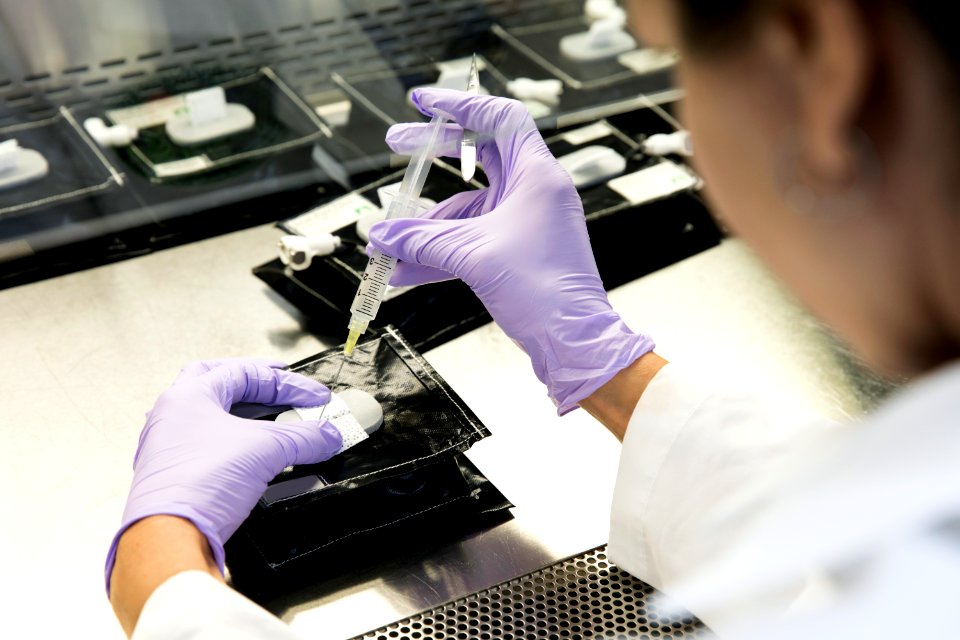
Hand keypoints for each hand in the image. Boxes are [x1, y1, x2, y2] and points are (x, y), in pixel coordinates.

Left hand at [105, 359, 341, 591]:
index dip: (288, 384)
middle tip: (281, 383)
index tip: (314, 399)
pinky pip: (209, 444)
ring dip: (244, 411)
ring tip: (271, 415)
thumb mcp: (266, 450)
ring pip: (212, 414)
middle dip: (255, 382)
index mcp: (188, 396)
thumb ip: (303, 437)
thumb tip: (326, 434)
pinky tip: (251, 450)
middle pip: (219, 382)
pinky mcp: (177, 473)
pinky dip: (235, 439)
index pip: (246, 373)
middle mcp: (174, 415)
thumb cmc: (198, 485)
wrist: (170, 537)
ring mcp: (170, 445)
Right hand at [368, 88, 653, 412]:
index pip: (499, 118)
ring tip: (387, 244)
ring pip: (467, 209)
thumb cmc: (544, 292)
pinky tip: (404, 271)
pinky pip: (470, 240)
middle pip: (479, 156)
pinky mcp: (517, 251)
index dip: (459, 105)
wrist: (573, 343)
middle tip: (395, 144)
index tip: (423, 101)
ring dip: (427, 226)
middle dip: (433, 155)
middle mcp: (534, 192)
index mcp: (537, 175)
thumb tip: (381, 237)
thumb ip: (422, 241)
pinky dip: (440, 252)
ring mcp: (526, 222)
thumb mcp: (473, 256)